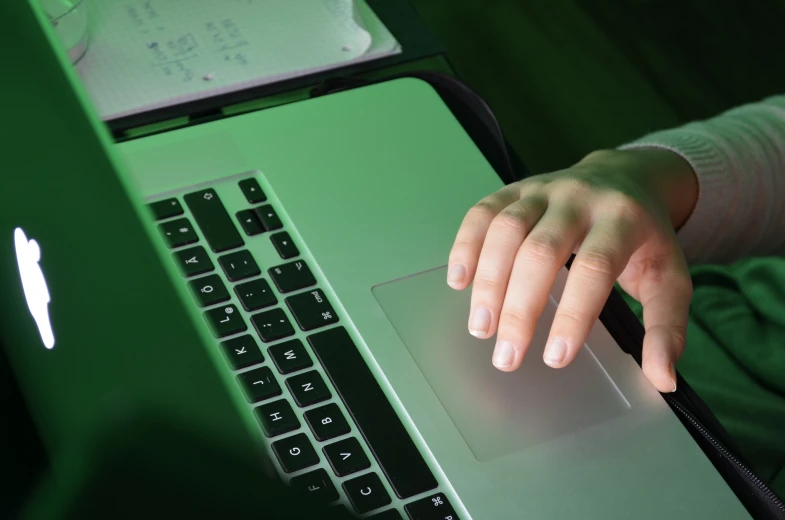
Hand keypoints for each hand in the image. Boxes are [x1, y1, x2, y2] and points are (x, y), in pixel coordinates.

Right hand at [447, 148, 697, 392]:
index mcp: (623, 219)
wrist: (627, 177)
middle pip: (541, 251)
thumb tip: (663, 379)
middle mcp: (579, 198)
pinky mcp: (515, 189)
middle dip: (520, 308)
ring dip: (488, 282)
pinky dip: (466, 246)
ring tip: (481, 326)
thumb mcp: (669, 277)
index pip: (594, 268)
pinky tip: (459, 281)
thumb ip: (666, 327)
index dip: (572, 314)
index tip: (555, 358)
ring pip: (506, 230)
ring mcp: (543, 189)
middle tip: (506, 355)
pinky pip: (483, 212)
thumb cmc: (644, 237)